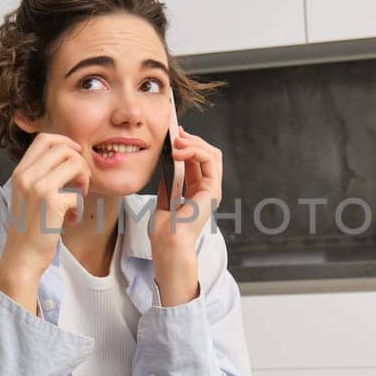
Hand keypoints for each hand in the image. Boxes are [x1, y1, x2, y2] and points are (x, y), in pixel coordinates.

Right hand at [0, 133, 91, 314]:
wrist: (21, 258)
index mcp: (20, 172)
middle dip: (79, 162)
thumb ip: (40, 176)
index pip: (44, 138)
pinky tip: (71, 220)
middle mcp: (26, 176)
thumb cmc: (29, 229)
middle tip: (80, 183)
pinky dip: (79, 207)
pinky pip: (78, 193)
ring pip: (74, 163)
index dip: (66, 142)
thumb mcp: (27, 196)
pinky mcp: (51, 203)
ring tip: (78, 197)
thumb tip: (69, 159)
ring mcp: (38, 188)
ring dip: (83, 179)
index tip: (75, 159)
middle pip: (63, 147)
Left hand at [150, 127, 221, 305]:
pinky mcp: (212, 189)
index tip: (172, 136)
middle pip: (208, 154)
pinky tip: (179, 151)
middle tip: (175, 133)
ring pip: (212, 154)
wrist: (168, 243)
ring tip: (177, 141)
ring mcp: (212, 189)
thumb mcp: (164, 199)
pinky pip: (209, 161)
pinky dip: (195, 151)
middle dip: (192, 140)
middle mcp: (207, 189)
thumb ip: (169, 184)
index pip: (197, 161)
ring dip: (194, 143)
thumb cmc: (164, 229)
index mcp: (197, 192)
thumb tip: (167, 167)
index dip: (186, 145)